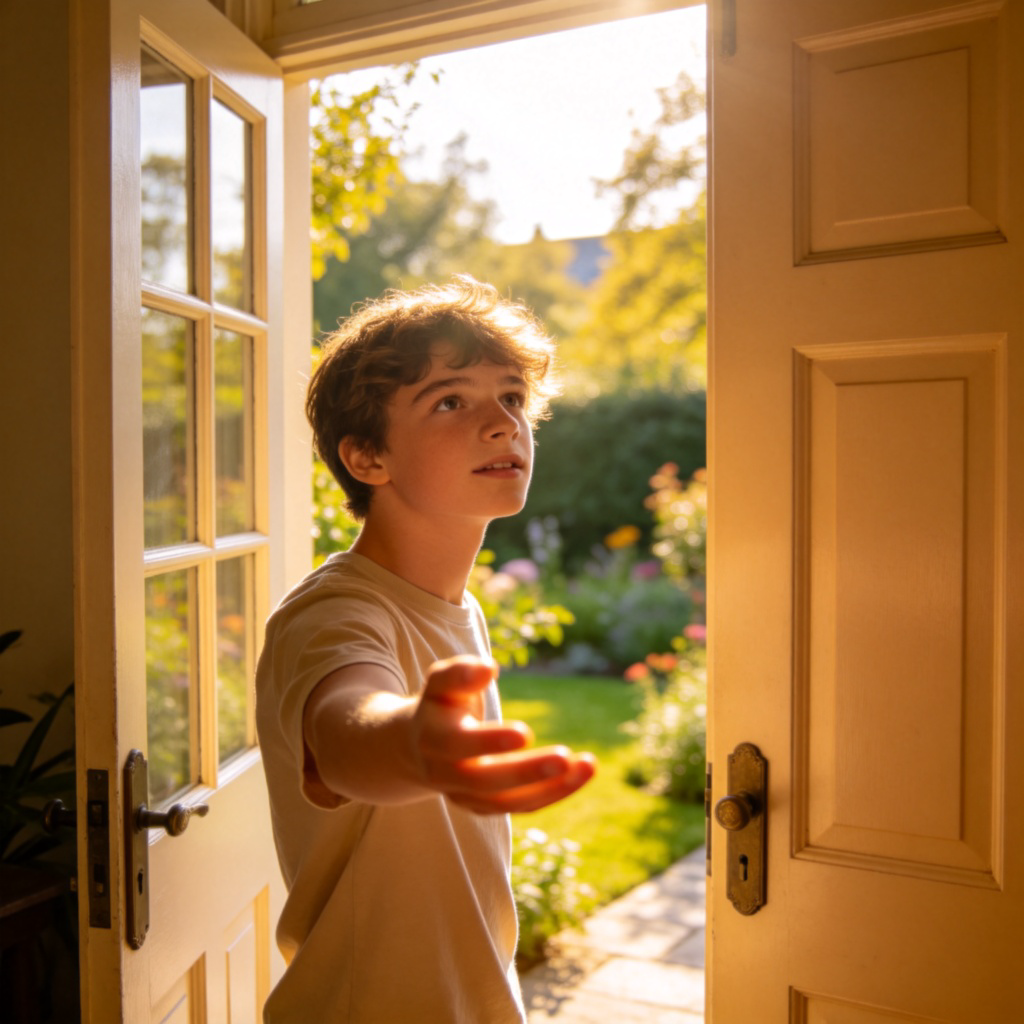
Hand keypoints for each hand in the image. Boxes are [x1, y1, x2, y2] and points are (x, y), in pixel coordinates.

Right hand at [412, 655, 595, 814]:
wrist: (415, 748)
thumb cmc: (439, 705)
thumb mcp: (440, 682)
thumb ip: (459, 672)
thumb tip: (490, 668)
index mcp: (434, 740)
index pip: (461, 745)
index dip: (491, 742)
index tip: (527, 732)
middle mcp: (447, 776)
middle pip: (487, 782)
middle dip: (528, 772)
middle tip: (565, 757)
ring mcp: (465, 798)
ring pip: (509, 802)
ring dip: (552, 788)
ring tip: (589, 766)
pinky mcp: (485, 808)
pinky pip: (522, 806)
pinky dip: (554, 792)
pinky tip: (583, 772)